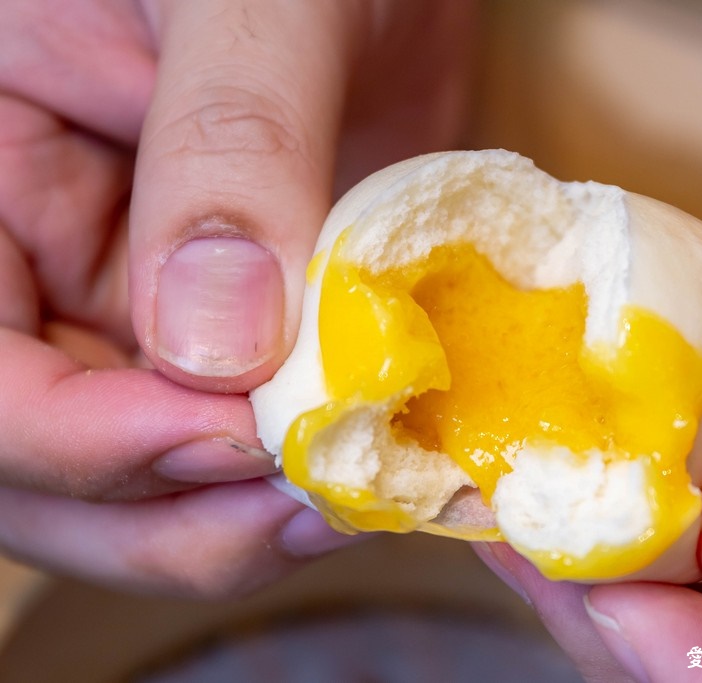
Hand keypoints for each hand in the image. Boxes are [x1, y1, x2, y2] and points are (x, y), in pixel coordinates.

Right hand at [0, 0, 472, 596]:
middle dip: (178, 515)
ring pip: (152, 486)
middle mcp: (42, 268)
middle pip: (53, 472)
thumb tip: (221, 346)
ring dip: (248, 522)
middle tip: (313, 503)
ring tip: (359, 495)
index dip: (88, 441)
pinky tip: (383, 463)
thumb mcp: (250, 1)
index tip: (235, 441)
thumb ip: (229, 148)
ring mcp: (143, 317)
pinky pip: (248, 446)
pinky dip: (307, 477)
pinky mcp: (240, 341)